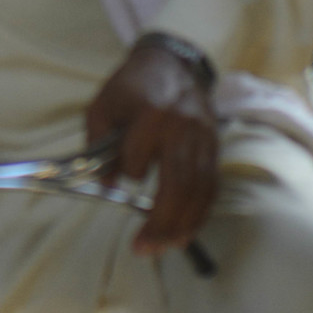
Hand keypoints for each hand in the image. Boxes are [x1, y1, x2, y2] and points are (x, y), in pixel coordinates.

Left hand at [85, 41, 218, 257]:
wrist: (172, 64)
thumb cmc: (131, 87)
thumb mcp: (102, 106)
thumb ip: (97, 144)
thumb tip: (107, 184)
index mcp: (151, 115)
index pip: (138, 160)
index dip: (127, 173)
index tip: (115, 180)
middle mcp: (183, 129)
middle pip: (178, 185)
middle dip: (162, 224)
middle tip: (144, 248)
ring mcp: (204, 139)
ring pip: (199, 191)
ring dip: (183, 226)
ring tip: (163, 247)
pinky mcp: (215, 148)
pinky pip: (211, 188)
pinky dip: (200, 214)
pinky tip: (185, 231)